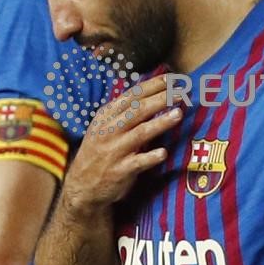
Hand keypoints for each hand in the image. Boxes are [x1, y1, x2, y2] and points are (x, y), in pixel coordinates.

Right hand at [63, 74, 181, 209]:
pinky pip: (138, 162)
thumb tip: (152, 90)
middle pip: (138, 111)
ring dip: (160, 123)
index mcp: (107, 116)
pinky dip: (150, 157)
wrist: (82, 186)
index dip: (152, 86)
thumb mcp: (104, 126)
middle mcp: (110, 130)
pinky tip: (164, 152)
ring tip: (178, 114)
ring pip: (140, 133)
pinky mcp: (120, 171)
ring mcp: (115, 151)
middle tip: (181, 93)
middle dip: (160, 99)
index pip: (132, 96)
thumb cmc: (100, 151)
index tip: (171, 78)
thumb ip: (125, 110)